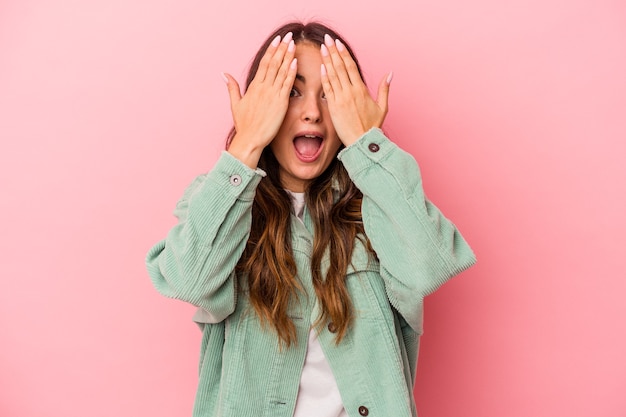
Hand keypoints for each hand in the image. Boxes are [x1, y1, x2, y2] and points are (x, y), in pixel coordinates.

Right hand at [223, 32, 296, 167]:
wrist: (250, 139)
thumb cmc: (244, 125)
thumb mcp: (235, 104)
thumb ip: (232, 87)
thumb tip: (224, 74)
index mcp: (253, 86)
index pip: (264, 63)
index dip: (271, 50)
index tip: (277, 40)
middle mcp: (262, 87)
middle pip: (273, 63)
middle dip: (281, 48)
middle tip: (288, 36)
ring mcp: (272, 94)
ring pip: (280, 70)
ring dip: (287, 56)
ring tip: (293, 44)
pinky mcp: (280, 102)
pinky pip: (287, 84)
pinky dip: (291, 72)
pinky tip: (295, 61)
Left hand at [320, 34, 391, 145]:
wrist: (362, 141)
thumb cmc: (372, 126)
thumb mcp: (382, 107)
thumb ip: (384, 89)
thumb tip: (390, 74)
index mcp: (362, 90)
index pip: (351, 66)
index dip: (343, 53)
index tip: (338, 44)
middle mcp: (351, 91)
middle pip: (340, 67)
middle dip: (333, 51)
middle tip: (327, 39)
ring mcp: (341, 99)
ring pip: (333, 75)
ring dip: (327, 60)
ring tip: (322, 48)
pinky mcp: (333, 107)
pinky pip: (328, 89)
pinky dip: (324, 77)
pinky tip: (321, 67)